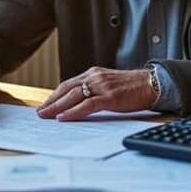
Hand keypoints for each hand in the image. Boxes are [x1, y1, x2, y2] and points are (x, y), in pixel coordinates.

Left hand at [36, 66, 155, 120]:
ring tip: (45, 116)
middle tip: (39, 112)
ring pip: (73, 96)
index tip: (44, 104)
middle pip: (66, 89)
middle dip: (50, 101)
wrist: (151, 84)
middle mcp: (94, 77)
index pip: (68, 84)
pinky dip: (72, 112)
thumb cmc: (131, 87)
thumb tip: (78, 102)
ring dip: (56, 107)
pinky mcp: (110, 97)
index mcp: (93, 73)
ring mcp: (102, 86)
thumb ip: (94, 89)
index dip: (54, 95)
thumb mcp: (108, 84)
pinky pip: (87, 105)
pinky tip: (63, 118)